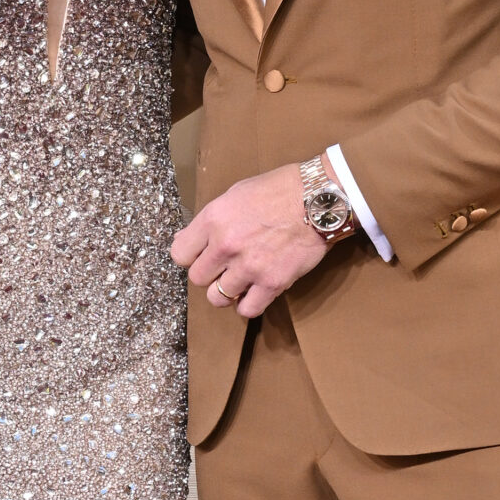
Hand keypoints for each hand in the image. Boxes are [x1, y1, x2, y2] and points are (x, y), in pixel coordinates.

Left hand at [171, 161, 333, 317]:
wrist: (319, 198)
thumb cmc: (279, 190)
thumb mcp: (236, 194)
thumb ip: (211, 220)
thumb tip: (185, 238)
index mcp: (214, 219)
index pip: (180, 253)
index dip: (191, 256)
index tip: (202, 255)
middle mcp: (226, 244)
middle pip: (197, 278)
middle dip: (210, 274)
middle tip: (224, 268)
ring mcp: (249, 266)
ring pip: (217, 298)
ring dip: (227, 292)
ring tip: (240, 282)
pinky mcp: (272, 282)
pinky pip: (248, 309)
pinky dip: (248, 305)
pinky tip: (255, 293)